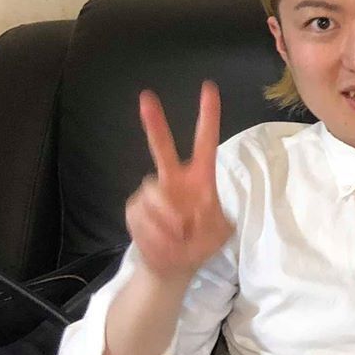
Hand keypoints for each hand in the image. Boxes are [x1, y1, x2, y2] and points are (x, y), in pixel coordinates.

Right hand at [126, 81, 232, 280]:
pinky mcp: (134, 208)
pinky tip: (162, 242)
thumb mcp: (219, 233)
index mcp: (200, 178)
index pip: (205, 142)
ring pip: (156, 196)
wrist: (173, 266)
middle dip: (154, 123)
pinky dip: (156, 234)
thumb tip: (184, 211)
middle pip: (161, 147)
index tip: (209, 88)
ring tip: (179, 238)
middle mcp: (173, 179)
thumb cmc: (200, 244)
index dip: (208, 116)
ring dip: (169, 223)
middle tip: (146, 98)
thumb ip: (211, 219)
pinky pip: (143, 216)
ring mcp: (151, 192)